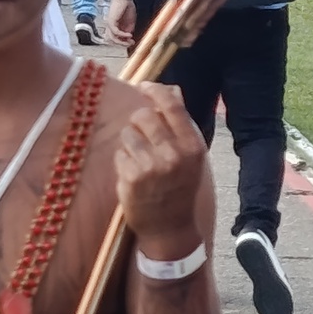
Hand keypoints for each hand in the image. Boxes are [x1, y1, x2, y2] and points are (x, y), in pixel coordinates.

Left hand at [107, 0, 137, 47]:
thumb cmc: (127, 8)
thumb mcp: (130, 22)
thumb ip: (128, 30)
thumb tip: (128, 37)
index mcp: (116, 27)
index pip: (117, 38)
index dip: (124, 42)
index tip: (133, 42)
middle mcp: (111, 26)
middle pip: (113, 40)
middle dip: (123, 44)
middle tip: (131, 44)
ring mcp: (110, 24)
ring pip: (112, 37)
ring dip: (122, 41)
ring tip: (130, 41)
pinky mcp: (111, 21)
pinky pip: (115, 32)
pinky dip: (122, 35)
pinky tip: (130, 35)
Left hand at [117, 83, 206, 259]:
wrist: (170, 227)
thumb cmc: (180, 187)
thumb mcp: (190, 155)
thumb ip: (181, 123)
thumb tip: (172, 90)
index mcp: (193, 145)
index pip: (171, 105)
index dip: (155, 91)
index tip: (144, 87)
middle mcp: (174, 154)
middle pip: (144, 115)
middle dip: (139, 122)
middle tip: (142, 135)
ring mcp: (152, 166)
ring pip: (127, 133)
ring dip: (129, 142)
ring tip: (140, 159)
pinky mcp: (132, 177)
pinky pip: (119, 154)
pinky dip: (123, 161)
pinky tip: (134, 174)